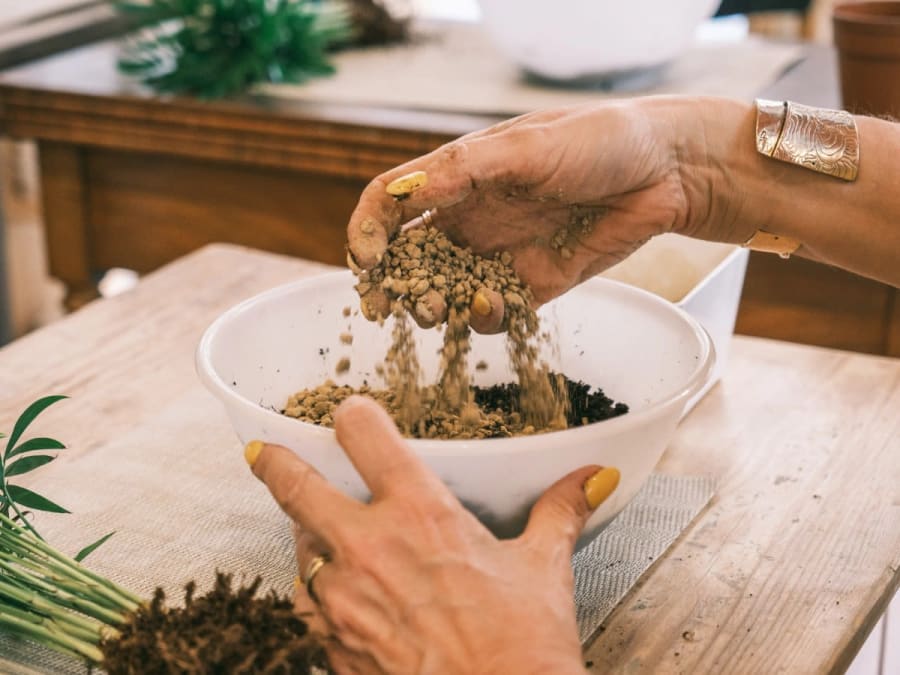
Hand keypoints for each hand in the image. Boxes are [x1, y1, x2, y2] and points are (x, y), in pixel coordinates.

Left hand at [246, 396, 619, 674]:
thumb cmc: (521, 649)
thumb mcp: (544, 569)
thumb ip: (559, 512)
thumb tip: (591, 478)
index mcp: (420, 512)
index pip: (365, 434)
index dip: (352, 416)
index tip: (348, 415)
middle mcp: (369, 547)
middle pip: (296, 487)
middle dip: (276, 464)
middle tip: (263, 455)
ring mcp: (343, 599)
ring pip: (297, 547)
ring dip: (303, 535)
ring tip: (313, 530)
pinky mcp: (332, 645)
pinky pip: (307, 605)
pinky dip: (313, 592)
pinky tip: (330, 594)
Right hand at [347, 97, 733, 331]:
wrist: (668, 171)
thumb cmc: (600, 140)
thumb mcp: (527, 147)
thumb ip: (464, 172)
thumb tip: (403, 193)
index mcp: (459, 175)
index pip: (392, 202)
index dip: (367, 230)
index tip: (363, 261)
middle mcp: (471, 216)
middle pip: (408, 255)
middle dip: (389, 282)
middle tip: (383, 306)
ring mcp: (499, 253)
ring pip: (444, 290)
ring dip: (430, 306)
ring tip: (437, 309)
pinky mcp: (532, 285)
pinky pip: (494, 312)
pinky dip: (483, 318)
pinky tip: (491, 307)